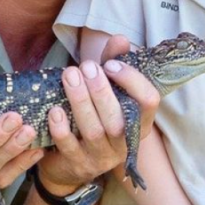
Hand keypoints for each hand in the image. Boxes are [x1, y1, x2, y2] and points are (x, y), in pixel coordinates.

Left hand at [38, 36, 158, 191]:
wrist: (69, 162)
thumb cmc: (93, 117)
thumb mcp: (105, 91)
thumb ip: (114, 64)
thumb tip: (120, 39)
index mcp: (140, 122)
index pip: (149, 102)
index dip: (132, 81)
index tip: (111, 64)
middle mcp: (125, 143)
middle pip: (119, 118)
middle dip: (101, 90)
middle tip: (85, 66)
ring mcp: (102, 158)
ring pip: (94, 131)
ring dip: (80, 101)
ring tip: (69, 76)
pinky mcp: (78, 166)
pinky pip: (71, 148)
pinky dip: (62, 128)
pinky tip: (55, 110)